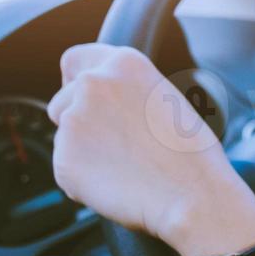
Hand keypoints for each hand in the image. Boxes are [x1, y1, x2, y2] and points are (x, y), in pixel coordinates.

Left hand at [48, 45, 254, 255]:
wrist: (192, 194)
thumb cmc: (191, 154)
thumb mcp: (166, 100)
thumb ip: (127, 91)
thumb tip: (105, 103)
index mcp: (122, 64)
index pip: (74, 60)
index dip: (74, 82)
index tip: (82, 99)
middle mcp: (92, 84)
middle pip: (62, 102)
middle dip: (80, 122)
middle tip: (114, 145)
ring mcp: (74, 121)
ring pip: (66, 138)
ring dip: (85, 152)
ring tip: (127, 167)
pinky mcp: (64, 159)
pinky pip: (67, 169)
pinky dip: (85, 180)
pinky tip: (119, 184)